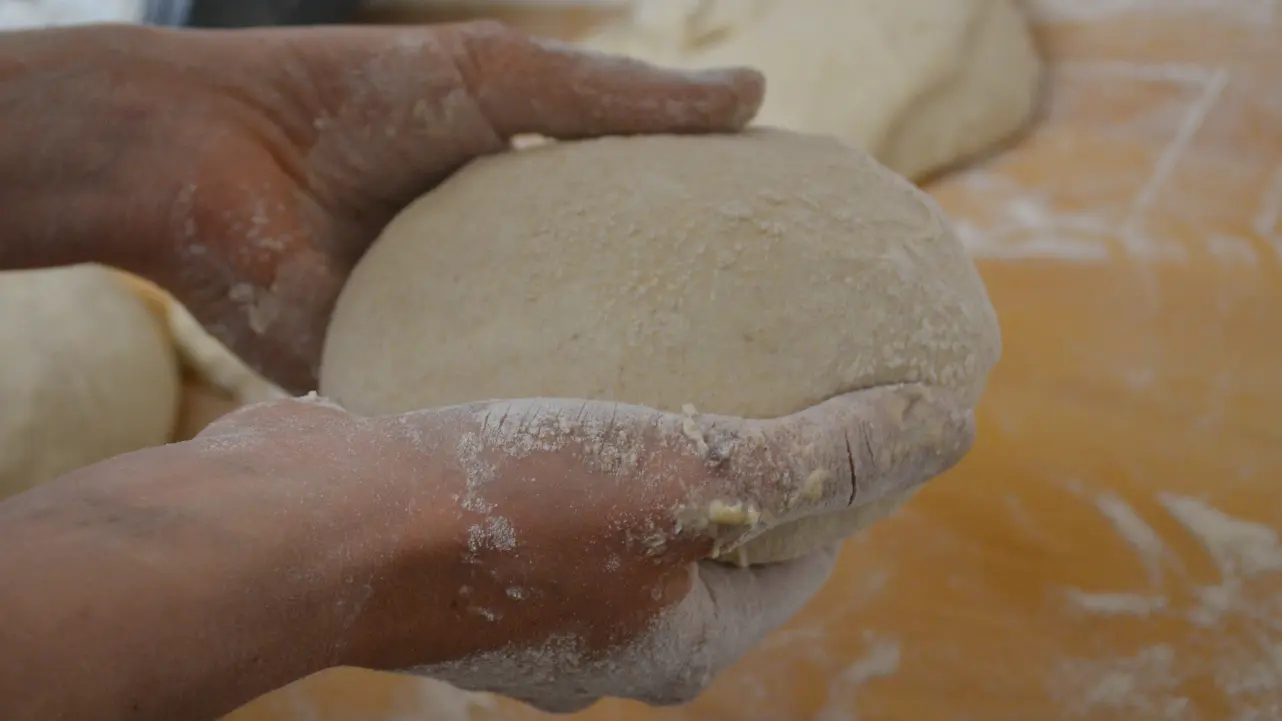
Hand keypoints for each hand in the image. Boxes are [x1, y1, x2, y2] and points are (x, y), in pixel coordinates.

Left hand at [0, 22, 763, 393]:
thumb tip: (759, 91)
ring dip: (604, 406)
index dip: (703, 265)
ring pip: (546, 380)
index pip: (635, 243)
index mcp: (526, 207)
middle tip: (768, 392)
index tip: (786, 295)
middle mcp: (500, 277)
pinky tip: (593, 468)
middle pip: (602, 321)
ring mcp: (452, 335)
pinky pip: (473, 419)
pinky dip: (518, 437)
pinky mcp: (402, 383)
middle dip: (670, 352)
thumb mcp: (503, 79)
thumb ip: (620, 98)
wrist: (207, 154)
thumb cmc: (355, 95)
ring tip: (703, 445)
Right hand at [194, 383, 972, 711]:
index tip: (864, 391)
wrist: (309, 527)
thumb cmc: (508, 506)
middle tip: (783, 346)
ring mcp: (541, 587)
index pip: (805, 556)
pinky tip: (588, 345)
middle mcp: (614, 626)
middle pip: (724, 525)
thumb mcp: (694, 480)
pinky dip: (591, 415)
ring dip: (667, 425)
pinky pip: (564, 470)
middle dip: (760, 446)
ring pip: (638, 494)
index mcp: (680, 637)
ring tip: (688, 334)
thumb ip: (822, 464)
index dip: (849, 479)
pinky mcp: (479, 534)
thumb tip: (944, 428)